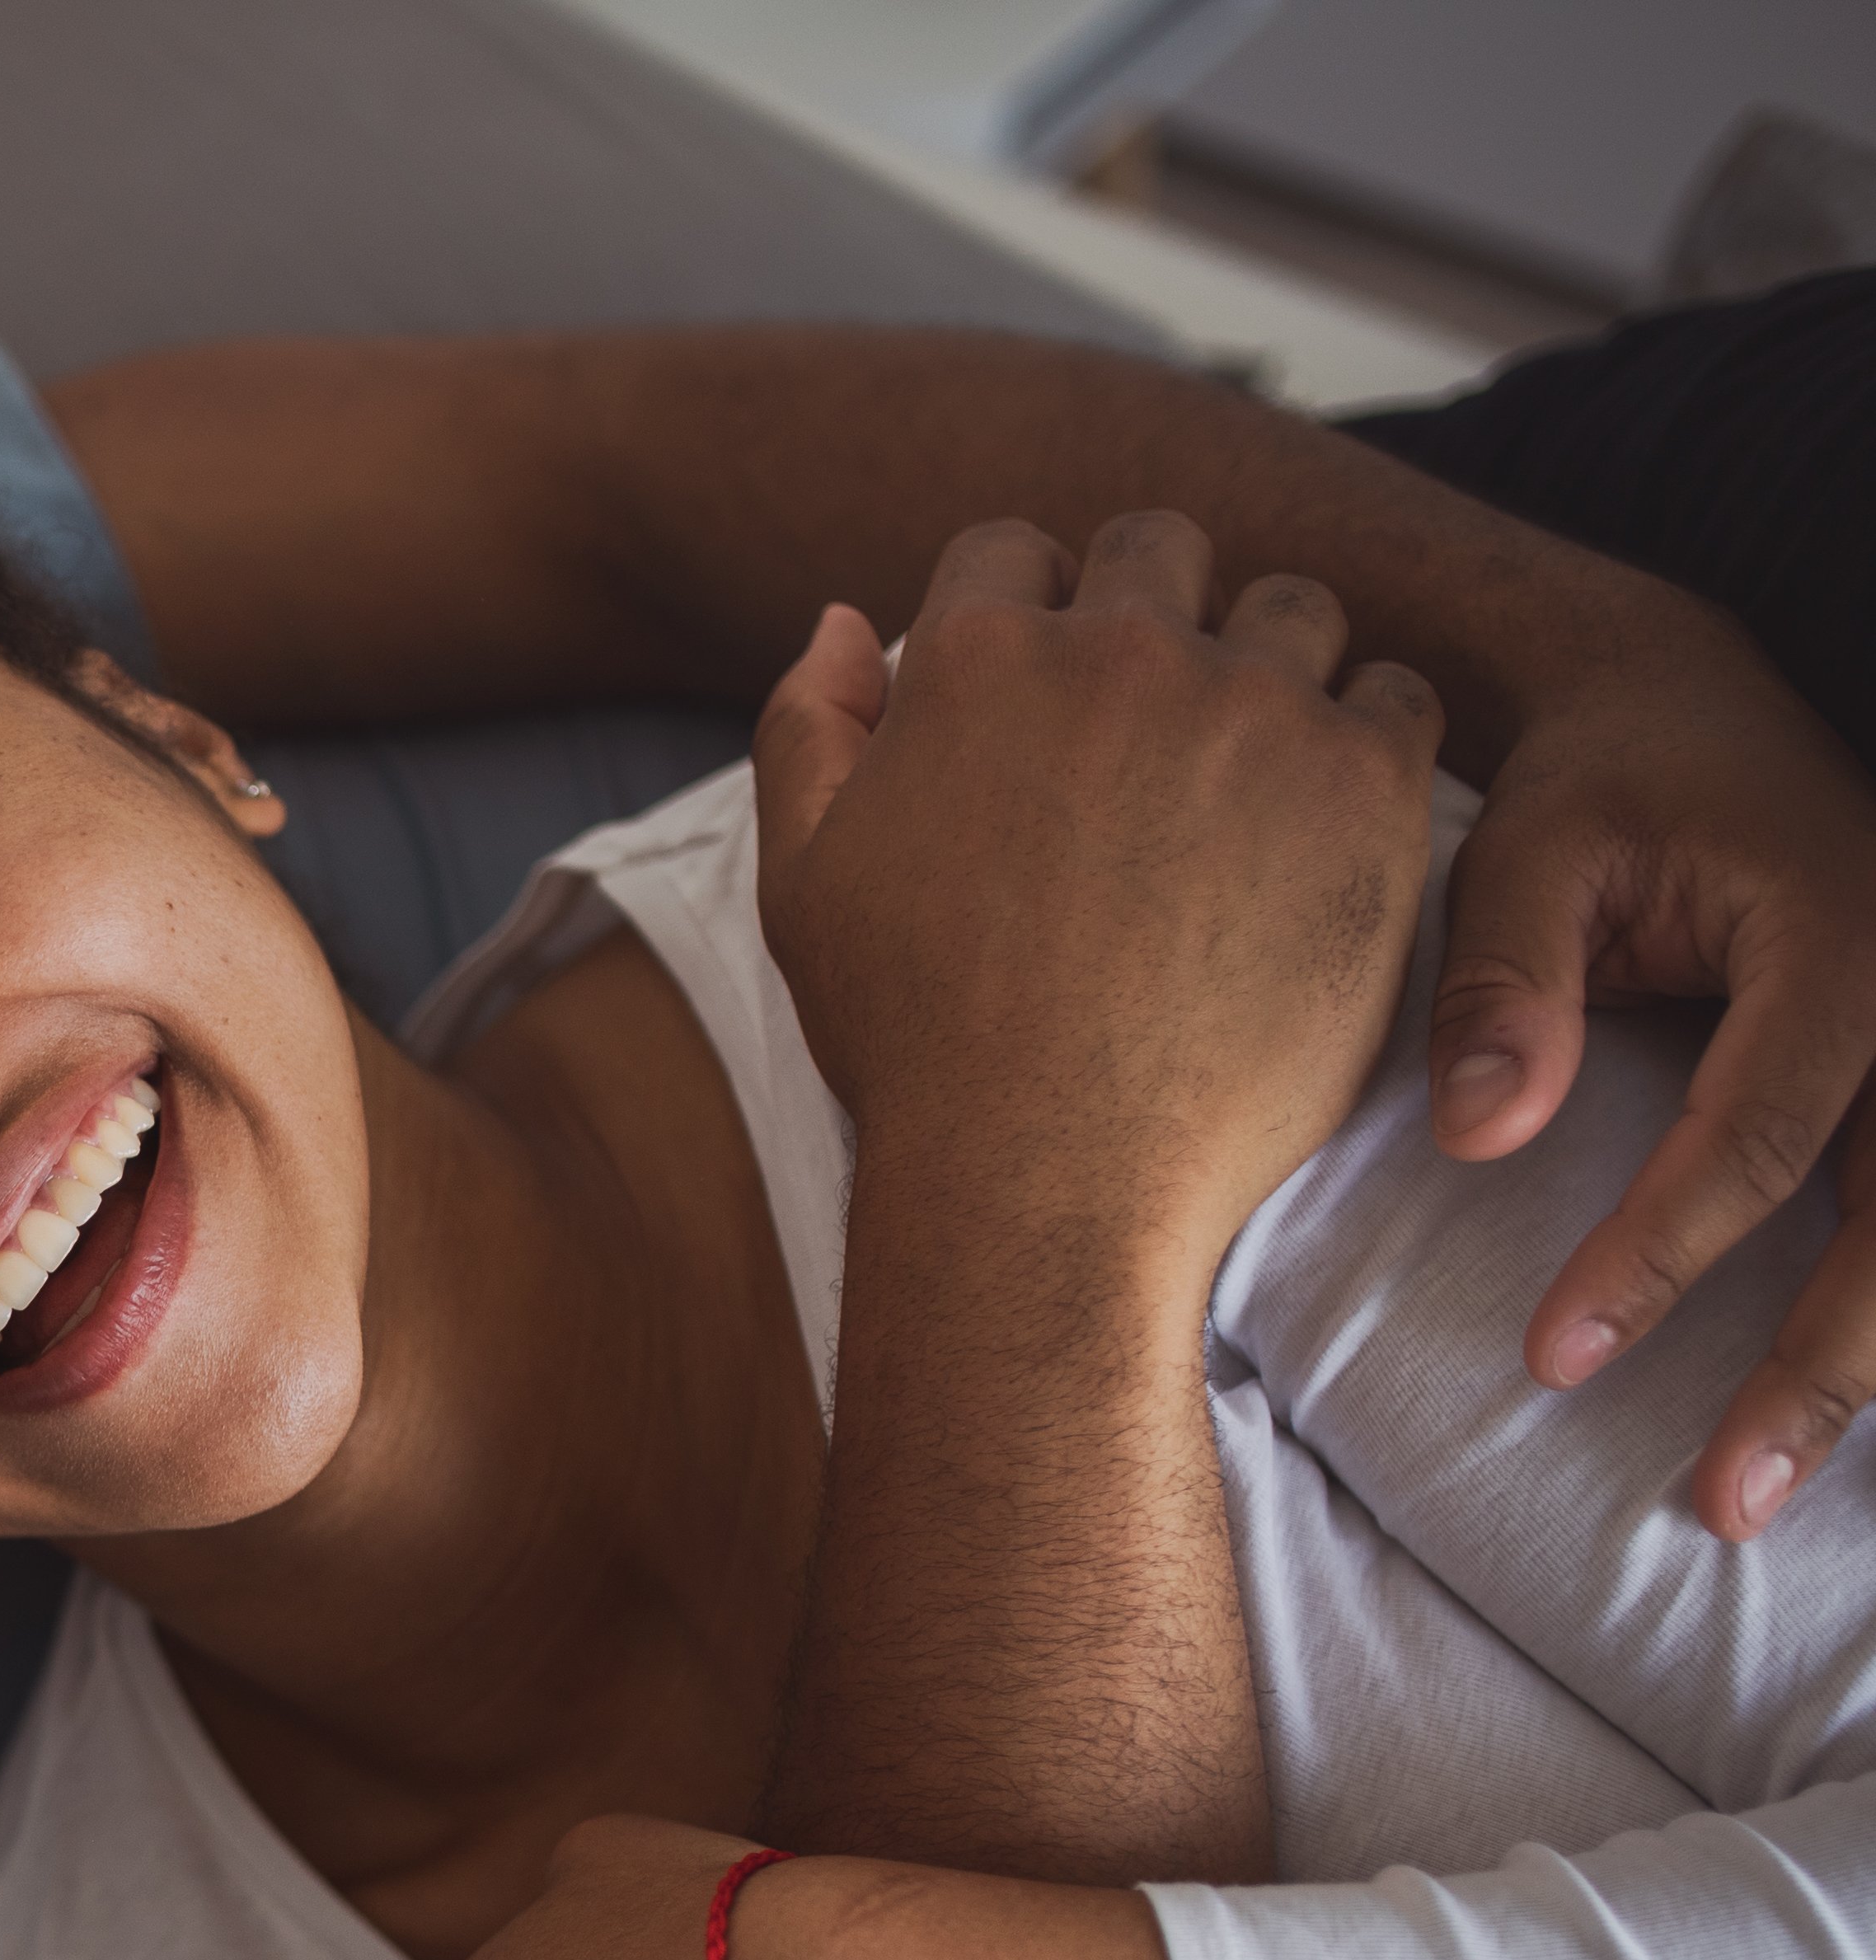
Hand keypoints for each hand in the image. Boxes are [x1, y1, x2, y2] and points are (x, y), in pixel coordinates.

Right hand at [757, 510, 1448, 1282]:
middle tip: (1151, 728)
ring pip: (1292, 610)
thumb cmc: (915, 1041)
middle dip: (1152, 609)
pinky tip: (1323, 821)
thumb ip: (808, 731)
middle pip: (1160, 547)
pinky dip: (1367, 740)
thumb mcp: (802, 884)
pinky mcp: (1365, 782)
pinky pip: (1399, 696)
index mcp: (975, 658)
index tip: (1047, 695)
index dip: (1026, 612)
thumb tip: (840, 619)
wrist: (1046, 1171)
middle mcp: (1120, 650)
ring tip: (1249, 776)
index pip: (1012, 550)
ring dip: (1271, 667)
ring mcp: (1254, 707)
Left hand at [1429, 630, 1875, 1537]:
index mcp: (1840, 933)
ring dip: (1870, 1365)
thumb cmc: (1598, 783)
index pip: (1763, 1129)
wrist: (1690, 708)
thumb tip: (1482, 1139)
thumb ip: (1501, 985)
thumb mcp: (1524, 850)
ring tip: (1769, 1497)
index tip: (1556, 1360)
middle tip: (1725, 1503)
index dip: (1664, 1254)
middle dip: (1822, 1365)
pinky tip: (1846, 1424)